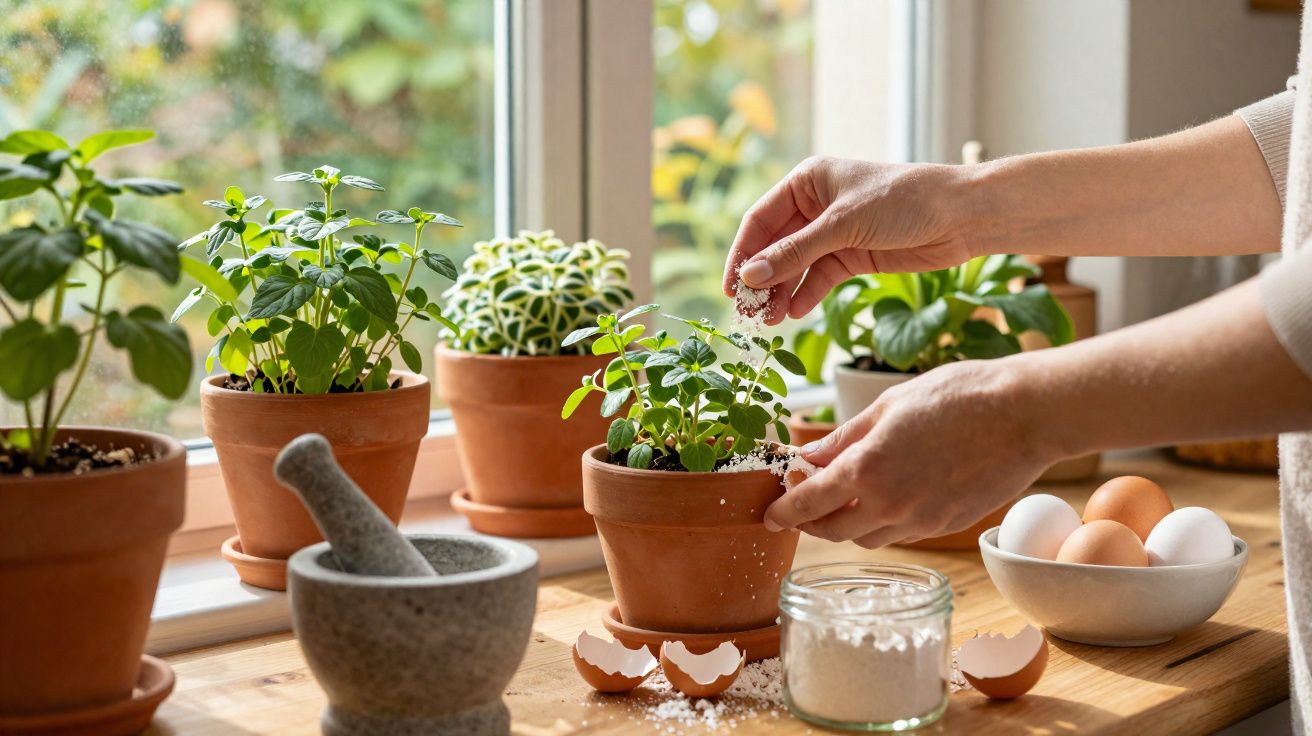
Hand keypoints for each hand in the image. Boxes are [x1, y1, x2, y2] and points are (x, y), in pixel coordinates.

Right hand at [722, 155, 975, 324]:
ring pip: (796, 267)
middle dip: (762, 279)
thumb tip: (750, 277)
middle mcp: (816, 206)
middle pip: (775, 247)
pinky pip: (820, 279)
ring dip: (782, 292)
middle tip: (749, 312)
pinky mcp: (853, 256)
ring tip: (771, 321)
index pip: (760, 220)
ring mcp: (834, 233)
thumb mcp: (843, 225)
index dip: (743, 254)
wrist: (962, 216)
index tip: (730, 287)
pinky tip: (796, 313)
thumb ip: (796, 253)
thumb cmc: (904, 201)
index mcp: (808, 181)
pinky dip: (807, 295)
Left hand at [765, 358, 1062, 547]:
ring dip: (846, 524)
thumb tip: (808, 457)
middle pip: (831, 531)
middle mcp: (889, 504)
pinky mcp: (945, 525)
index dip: (783, 511)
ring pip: (865, 539)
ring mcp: (920, 520)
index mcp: (867, 469)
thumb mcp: (886, 406)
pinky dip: (882, 523)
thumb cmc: (956, 395)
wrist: (1023, 413)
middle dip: (810, 521)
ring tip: (845, 496)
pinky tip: (887, 497)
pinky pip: (900, 534)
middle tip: (803, 500)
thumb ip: (843, 439)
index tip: (770, 512)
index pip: (808, 503)